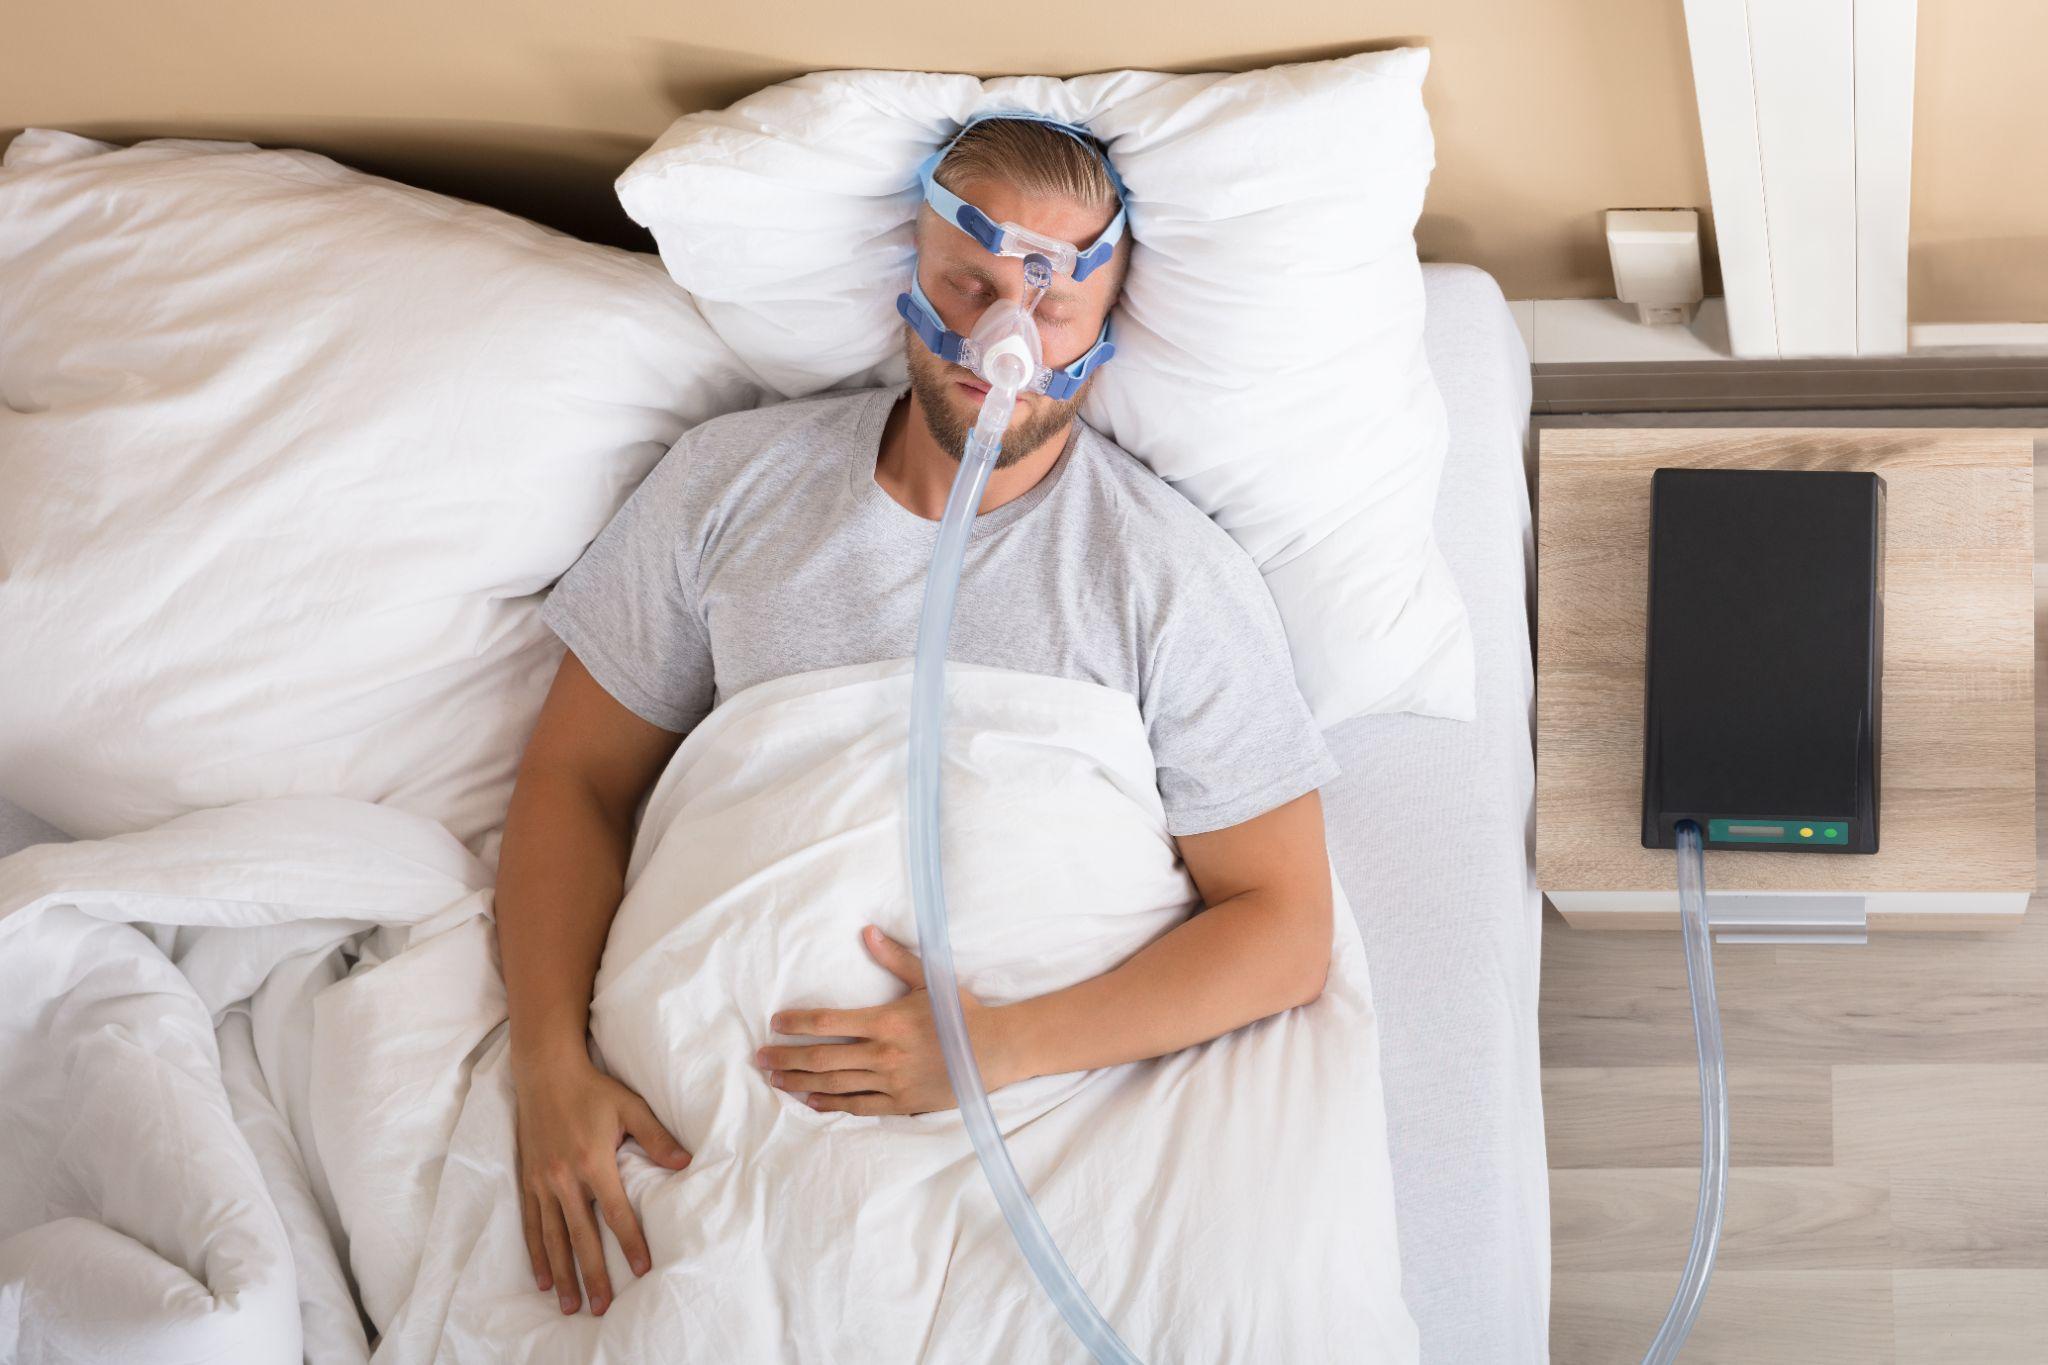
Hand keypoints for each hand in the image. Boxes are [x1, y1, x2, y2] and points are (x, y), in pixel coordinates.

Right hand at [511, 1050, 692, 1315]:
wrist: (546, 1072)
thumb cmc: (594, 1089)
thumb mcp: (630, 1107)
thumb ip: (657, 1137)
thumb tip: (687, 1162)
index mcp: (593, 1161)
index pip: (616, 1213)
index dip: (630, 1243)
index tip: (642, 1270)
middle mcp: (565, 1178)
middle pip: (581, 1236)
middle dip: (593, 1275)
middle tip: (601, 1308)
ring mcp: (543, 1182)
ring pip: (553, 1238)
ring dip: (562, 1274)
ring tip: (571, 1305)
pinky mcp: (528, 1181)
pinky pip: (532, 1225)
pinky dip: (537, 1254)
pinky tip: (543, 1278)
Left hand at [756, 924, 1022, 1115]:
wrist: (995, 1051)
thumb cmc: (962, 1013)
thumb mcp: (929, 980)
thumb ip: (895, 958)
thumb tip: (867, 932)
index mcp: (886, 1022)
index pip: (829, 1022)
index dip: (798, 1023)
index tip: (776, 1023)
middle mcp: (883, 1054)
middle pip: (823, 1058)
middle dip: (787, 1058)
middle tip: (760, 1058)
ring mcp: (891, 1082)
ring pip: (835, 1084)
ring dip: (801, 1082)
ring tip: (775, 1080)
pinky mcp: (901, 1103)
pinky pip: (858, 1107)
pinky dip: (831, 1104)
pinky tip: (811, 1101)